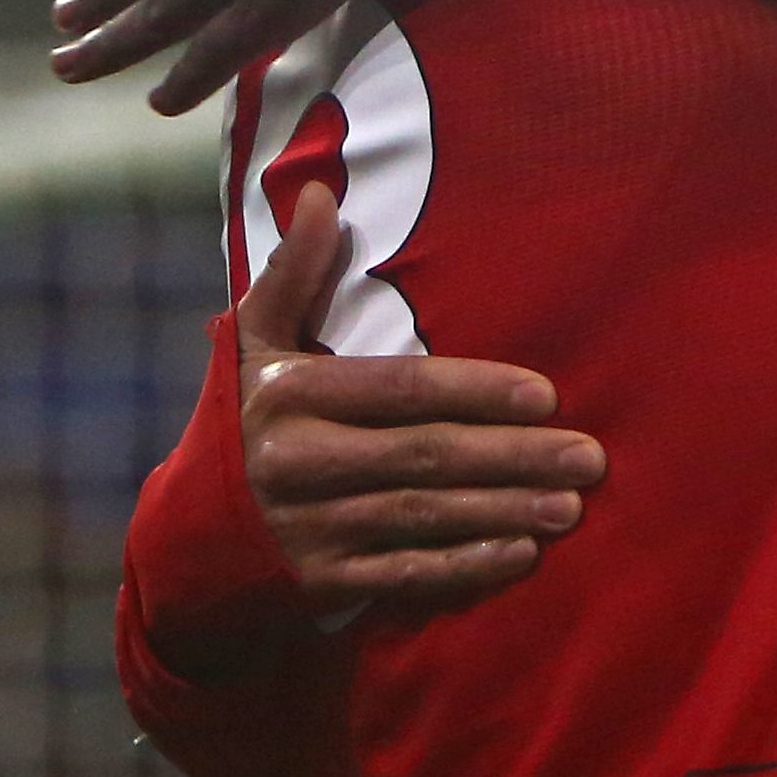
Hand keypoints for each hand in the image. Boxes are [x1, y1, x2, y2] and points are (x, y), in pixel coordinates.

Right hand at [237, 183, 602, 617]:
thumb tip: (320, 194)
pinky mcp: (323, 583)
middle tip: (588, 458)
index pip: (401, 390)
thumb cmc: (244, 422)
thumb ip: (293, 274)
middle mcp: (299, 460)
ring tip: (571, 504)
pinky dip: (466, 566)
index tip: (546, 396)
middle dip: (514, 457)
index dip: (475, 391)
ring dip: (504, 511)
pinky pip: (407, 574)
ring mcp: (312, 528)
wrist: (189, 537)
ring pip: (425, 516)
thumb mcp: (253, 344)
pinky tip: (521, 553)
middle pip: (426, 456)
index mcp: (290, 394)